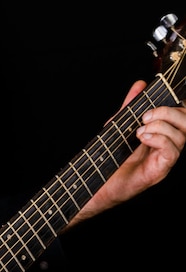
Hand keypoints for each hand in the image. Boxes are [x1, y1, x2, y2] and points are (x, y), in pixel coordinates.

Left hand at [72, 80, 185, 224]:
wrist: (95, 186)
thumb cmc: (107, 159)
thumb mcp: (118, 126)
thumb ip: (130, 107)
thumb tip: (140, 85)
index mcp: (161, 134)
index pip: (182, 114)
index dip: (174, 104)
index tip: (152, 102)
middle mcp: (167, 146)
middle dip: (168, 112)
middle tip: (144, 117)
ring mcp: (164, 159)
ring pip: (182, 136)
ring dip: (160, 126)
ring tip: (139, 131)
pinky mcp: (158, 171)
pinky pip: (172, 152)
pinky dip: (159, 140)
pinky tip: (143, 139)